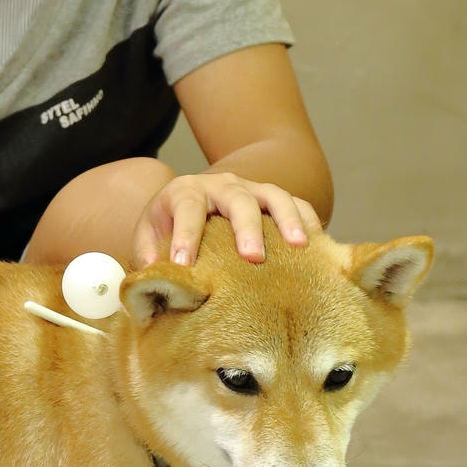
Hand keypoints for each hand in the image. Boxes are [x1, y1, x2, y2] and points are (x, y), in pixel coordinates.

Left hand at [132, 171, 320, 267]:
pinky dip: (308, 220)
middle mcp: (220, 185)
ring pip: (273, 196)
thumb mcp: (150, 236)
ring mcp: (250, 189)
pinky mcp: (273, 200)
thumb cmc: (169, 227)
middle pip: (236, 199)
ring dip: (287, 219)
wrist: (193, 200)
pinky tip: (318, 244)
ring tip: (298, 246)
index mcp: (184, 192)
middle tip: (253, 257)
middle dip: (245, 228)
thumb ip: (148, 256)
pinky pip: (297, 204)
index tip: (183, 264)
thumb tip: (155, 281)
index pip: (186, 207)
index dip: (185, 234)